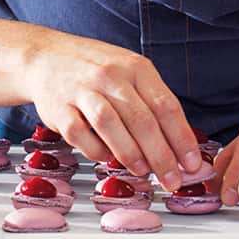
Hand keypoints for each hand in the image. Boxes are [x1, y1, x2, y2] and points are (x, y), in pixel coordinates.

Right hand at [23, 33, 200, 190]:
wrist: (46, 57)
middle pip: (142, 120)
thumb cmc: (95, 69)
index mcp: (135, 67)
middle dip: (161, 156)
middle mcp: (110, 76)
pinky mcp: (58, 108)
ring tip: (144, 171)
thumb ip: (151, 102)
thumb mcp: (129, 72)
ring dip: (131, 154)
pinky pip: (80, 134)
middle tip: (172, 181)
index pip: (166, 106)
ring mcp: (82, 90)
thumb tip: (177, 144)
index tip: (192, 163)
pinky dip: (96, 151)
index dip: (181, 138)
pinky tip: (107, 158)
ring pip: (111, 125)